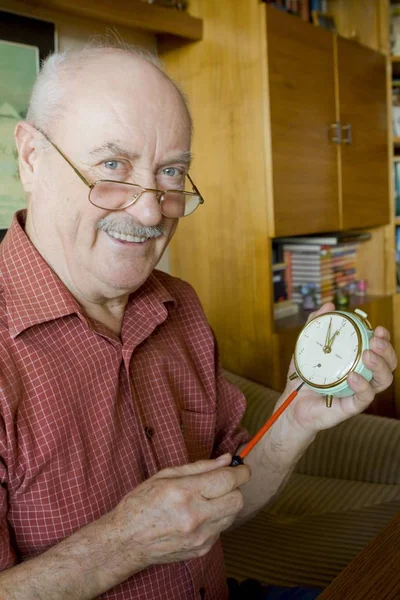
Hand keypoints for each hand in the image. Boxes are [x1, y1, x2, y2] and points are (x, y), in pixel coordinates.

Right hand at [107, 454, 249, 572]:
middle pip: (237, 499)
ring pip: (232, 515)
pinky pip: (221, 529)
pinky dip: (216, 519)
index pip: (227, 480)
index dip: (240, 471)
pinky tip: (199, 515)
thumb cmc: (141, 504)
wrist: (127, 541)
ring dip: (226, 503)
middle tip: (222, 482)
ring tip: (206, 499)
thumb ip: (200, 467)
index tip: (242, 467)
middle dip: (234, 487)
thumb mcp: (166, 475)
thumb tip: (225, 460)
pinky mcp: (201, 550)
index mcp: (185, 493)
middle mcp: (195, 517)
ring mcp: (200, 537)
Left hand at [282, 302, 397, 434]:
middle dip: (387, 350)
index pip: (380, 349)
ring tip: (367, 355)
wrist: (292, 402)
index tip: (377, 328)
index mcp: (358, 360)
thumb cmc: (305, 374)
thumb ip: (316, 324)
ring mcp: (360, 391)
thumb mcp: (306, 346)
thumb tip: (329, 305)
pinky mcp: (352, 406)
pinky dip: (362, 385)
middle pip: (389, 363)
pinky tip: (353, 376)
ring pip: (384, 380)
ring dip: (380, 365)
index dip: (384, 338)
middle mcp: (365, 375)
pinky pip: (365, 397)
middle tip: (375, 340)